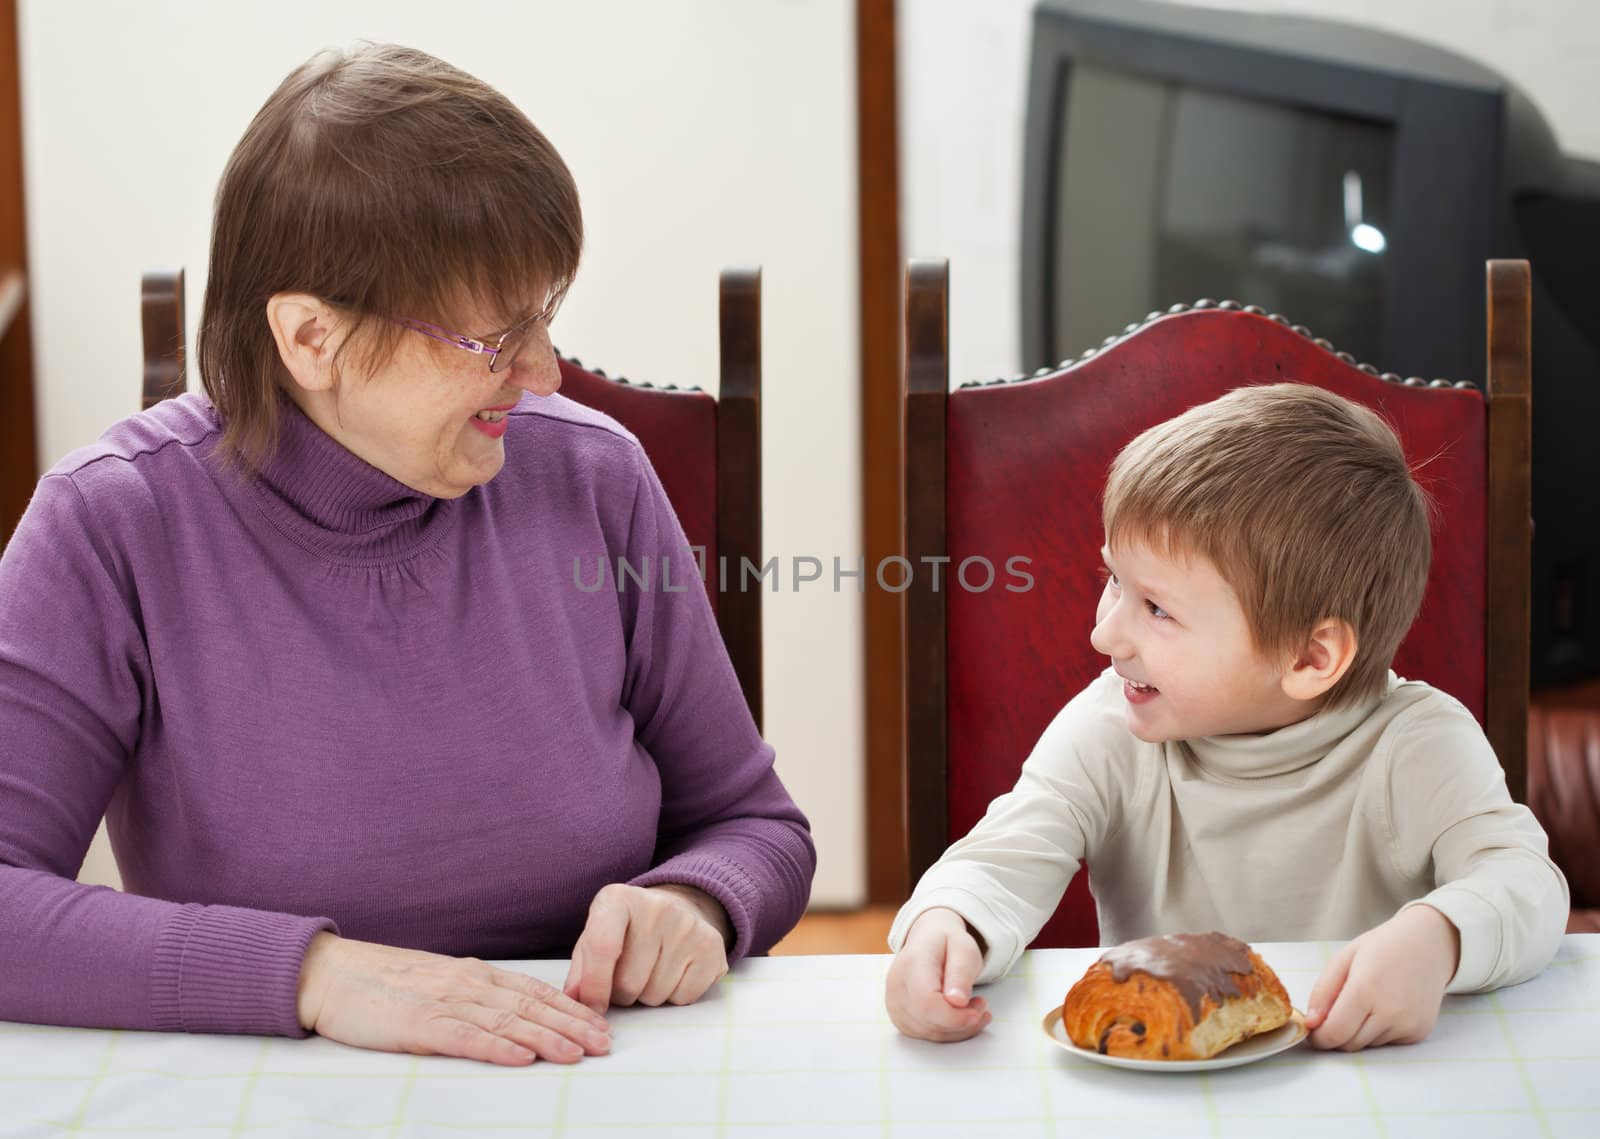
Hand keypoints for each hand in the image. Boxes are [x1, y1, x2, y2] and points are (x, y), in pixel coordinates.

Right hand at [295, 933, 610, 1066]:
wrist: (331, 975)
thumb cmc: (383, 983)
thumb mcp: (439, 981)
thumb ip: (473, 993)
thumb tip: (510, 1009)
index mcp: (474, 974)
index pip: (534, 991)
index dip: (572, 1008)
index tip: (601, 1024)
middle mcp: (467, 984)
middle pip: (531, 1006)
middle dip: (572, 1025)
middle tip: (606, 1043)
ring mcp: (445, 1002)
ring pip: (507, 1021)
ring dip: (547, 1038)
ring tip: (578, 1054)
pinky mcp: (419, 1024)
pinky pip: (465, 1037)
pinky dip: (497, 1047)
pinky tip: (522, 1057)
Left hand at [563, 883, 730, 1012]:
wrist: (680, 908)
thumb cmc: (628, 929)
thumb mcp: (596, 936)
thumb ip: (581, 968)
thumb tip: (575, 999)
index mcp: (618, 899)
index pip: (602, 947)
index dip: (593, 986)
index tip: (592, 1006)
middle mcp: (657, 907)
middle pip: (628, 983)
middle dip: (622, 994)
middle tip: (627, 977)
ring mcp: (689, 926)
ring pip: (655, 995)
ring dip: (647, 996)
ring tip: (651, 972)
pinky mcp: (712, 947)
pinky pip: (683, 998)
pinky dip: (674, 996)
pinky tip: (674, 973)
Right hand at [885, 907, 991, 1041]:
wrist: (928, 941)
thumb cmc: (947, 944)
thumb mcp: (964, 949)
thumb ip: (961, 973)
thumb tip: (957, 1002)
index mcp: (911, 963)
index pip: (926, 1002)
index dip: (954, 1016)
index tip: (979, 1010)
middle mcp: (896, 986)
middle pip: (927, 1021)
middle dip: (961, 1022)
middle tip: (981, 1004)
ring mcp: (894, 1004)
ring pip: (929, 1033)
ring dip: (959, 1029)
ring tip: (974, 1007)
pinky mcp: (900, 1017)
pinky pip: (926, 1036)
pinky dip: (950, 1032)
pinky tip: (961, 1017)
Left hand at [1305, 904, 1460, 1050]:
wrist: (1428, 945)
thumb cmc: (1381, 948)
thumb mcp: (1343, 959)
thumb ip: (1322, 992)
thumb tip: (1311, 1023)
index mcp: (1366, 989)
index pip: (1335, 1033)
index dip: (1320, 1037)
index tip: (1314, 1030)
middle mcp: (1390, 1012)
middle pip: (1349, 1044)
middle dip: (1337, 1034)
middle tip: (1338, 1012)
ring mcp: (1408, 1025)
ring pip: (1367, 1045)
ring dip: (1359, 1032)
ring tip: (1368, 1003)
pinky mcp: (1419, 1033)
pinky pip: (1387, 1043)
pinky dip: (1379, 1032)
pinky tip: (1386, 1008)